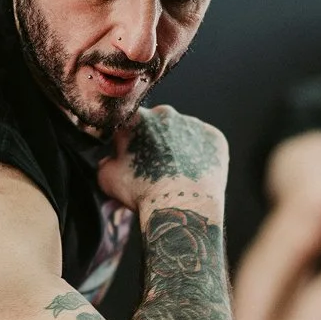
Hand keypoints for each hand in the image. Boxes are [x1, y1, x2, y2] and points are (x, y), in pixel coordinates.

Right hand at [97, 105, 227, 214]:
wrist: (183, 205)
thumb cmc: (143, 193)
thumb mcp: (108, 179)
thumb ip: (105, 162)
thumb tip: (109, 160)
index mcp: (136, 118)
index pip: (128, 124)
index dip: (127, 142)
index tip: (131, 157)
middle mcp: (165, 114)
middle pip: (157, 125)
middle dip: (154, 141)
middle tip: (155, 168)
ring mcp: (193, 123)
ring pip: (182, 132)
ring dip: (178, 146)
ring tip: (177, 174)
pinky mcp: (214, 137)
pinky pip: (204, 142)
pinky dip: (200, 154)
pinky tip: (194, 173)